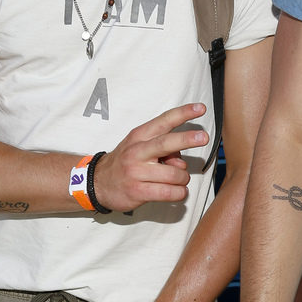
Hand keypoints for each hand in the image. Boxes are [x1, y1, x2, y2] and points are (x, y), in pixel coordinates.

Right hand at [91, 103, 208, 212]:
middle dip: (187, 139)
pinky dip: (180, 193)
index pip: (163, 121)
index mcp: (139, 136)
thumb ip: (163, 149)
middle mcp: (137, 152)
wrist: (97, 183)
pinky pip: (169, 193)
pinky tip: (178, 191)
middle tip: (204, 137)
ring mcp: (136, 172)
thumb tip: (182, 162)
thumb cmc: (126, 163)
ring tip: (178, 181)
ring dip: (183, 179)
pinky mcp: (138, 192)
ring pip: (174, 174)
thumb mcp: (140, 148)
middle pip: (166, 143)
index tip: (200, 108)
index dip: (183, 114)